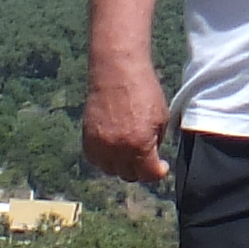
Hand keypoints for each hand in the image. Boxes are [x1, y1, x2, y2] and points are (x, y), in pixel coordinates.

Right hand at [82, 62, 173, 187]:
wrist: (117, 72)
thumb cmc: (142, 90)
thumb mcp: (161, 118)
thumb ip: (156, 143)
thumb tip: (153, 158)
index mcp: (140, 144)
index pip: (149, 175)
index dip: (158, 172)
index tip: (161, 166)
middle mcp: (117, 149)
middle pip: (130, 175)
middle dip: (140, 169)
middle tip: (146, 156)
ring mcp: (100, 145)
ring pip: (111, 170)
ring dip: (121, 165)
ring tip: (129, 151)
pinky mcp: (87, 138)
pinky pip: (95, 159)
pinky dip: (105, 157)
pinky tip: (113, 146)